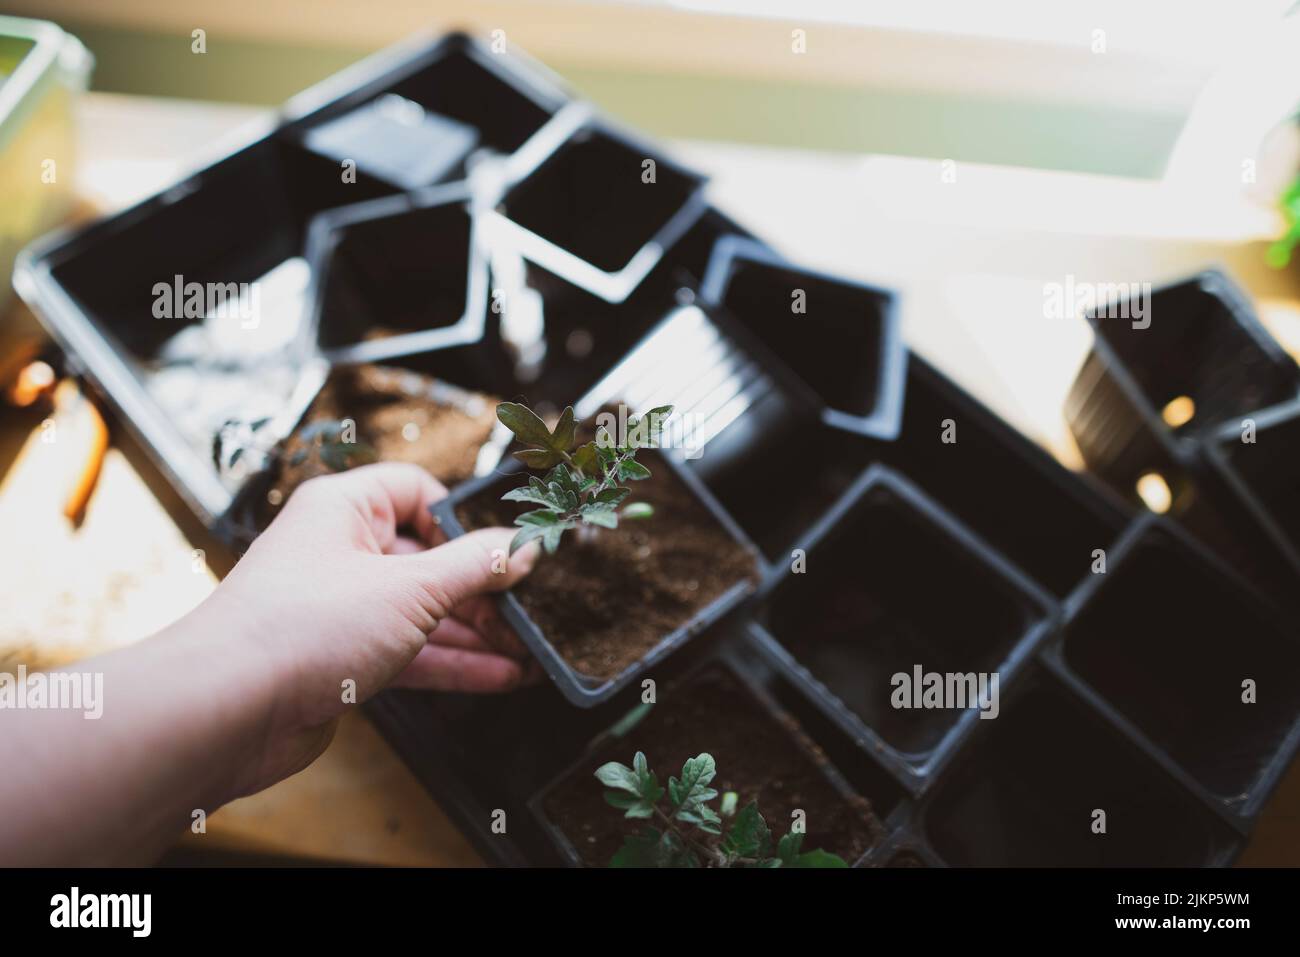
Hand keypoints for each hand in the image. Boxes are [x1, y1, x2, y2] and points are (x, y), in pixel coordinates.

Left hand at [195, 462, 538, 795]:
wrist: (225, 710)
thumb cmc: (303, 627)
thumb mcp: (410, 589)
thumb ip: (474, 567)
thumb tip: (520, 547)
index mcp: (345, 509)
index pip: (417, 491)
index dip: (463, 519)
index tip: (507, 548)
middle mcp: (340, 551)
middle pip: (428, 557)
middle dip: (483, 588)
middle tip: (534, 611)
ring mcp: (341, 607)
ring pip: (423, 611)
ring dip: (477, 632)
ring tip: (532, 650)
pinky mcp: (342, 658)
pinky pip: (410, 651)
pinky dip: (453, 662)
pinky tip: (502, 676)